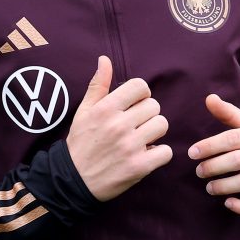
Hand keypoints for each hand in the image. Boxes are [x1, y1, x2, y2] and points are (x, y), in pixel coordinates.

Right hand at [66, 56, 171, 200]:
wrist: (73, 180)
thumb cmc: (80, 142)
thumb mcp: (84, 111)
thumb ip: (97, 85)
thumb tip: (105, 59)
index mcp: (106, 109)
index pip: (141, 86)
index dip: (141, 94)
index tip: (134, 104)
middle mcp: (119, 125)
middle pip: (154, 106)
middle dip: (147, 114)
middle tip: (135, 124)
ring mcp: (130, 146)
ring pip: (162, 125)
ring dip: (154, 132)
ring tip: (141, 138)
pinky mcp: (139, 167)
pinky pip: (165, 151)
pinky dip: (159, 153)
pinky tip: (146, 154)